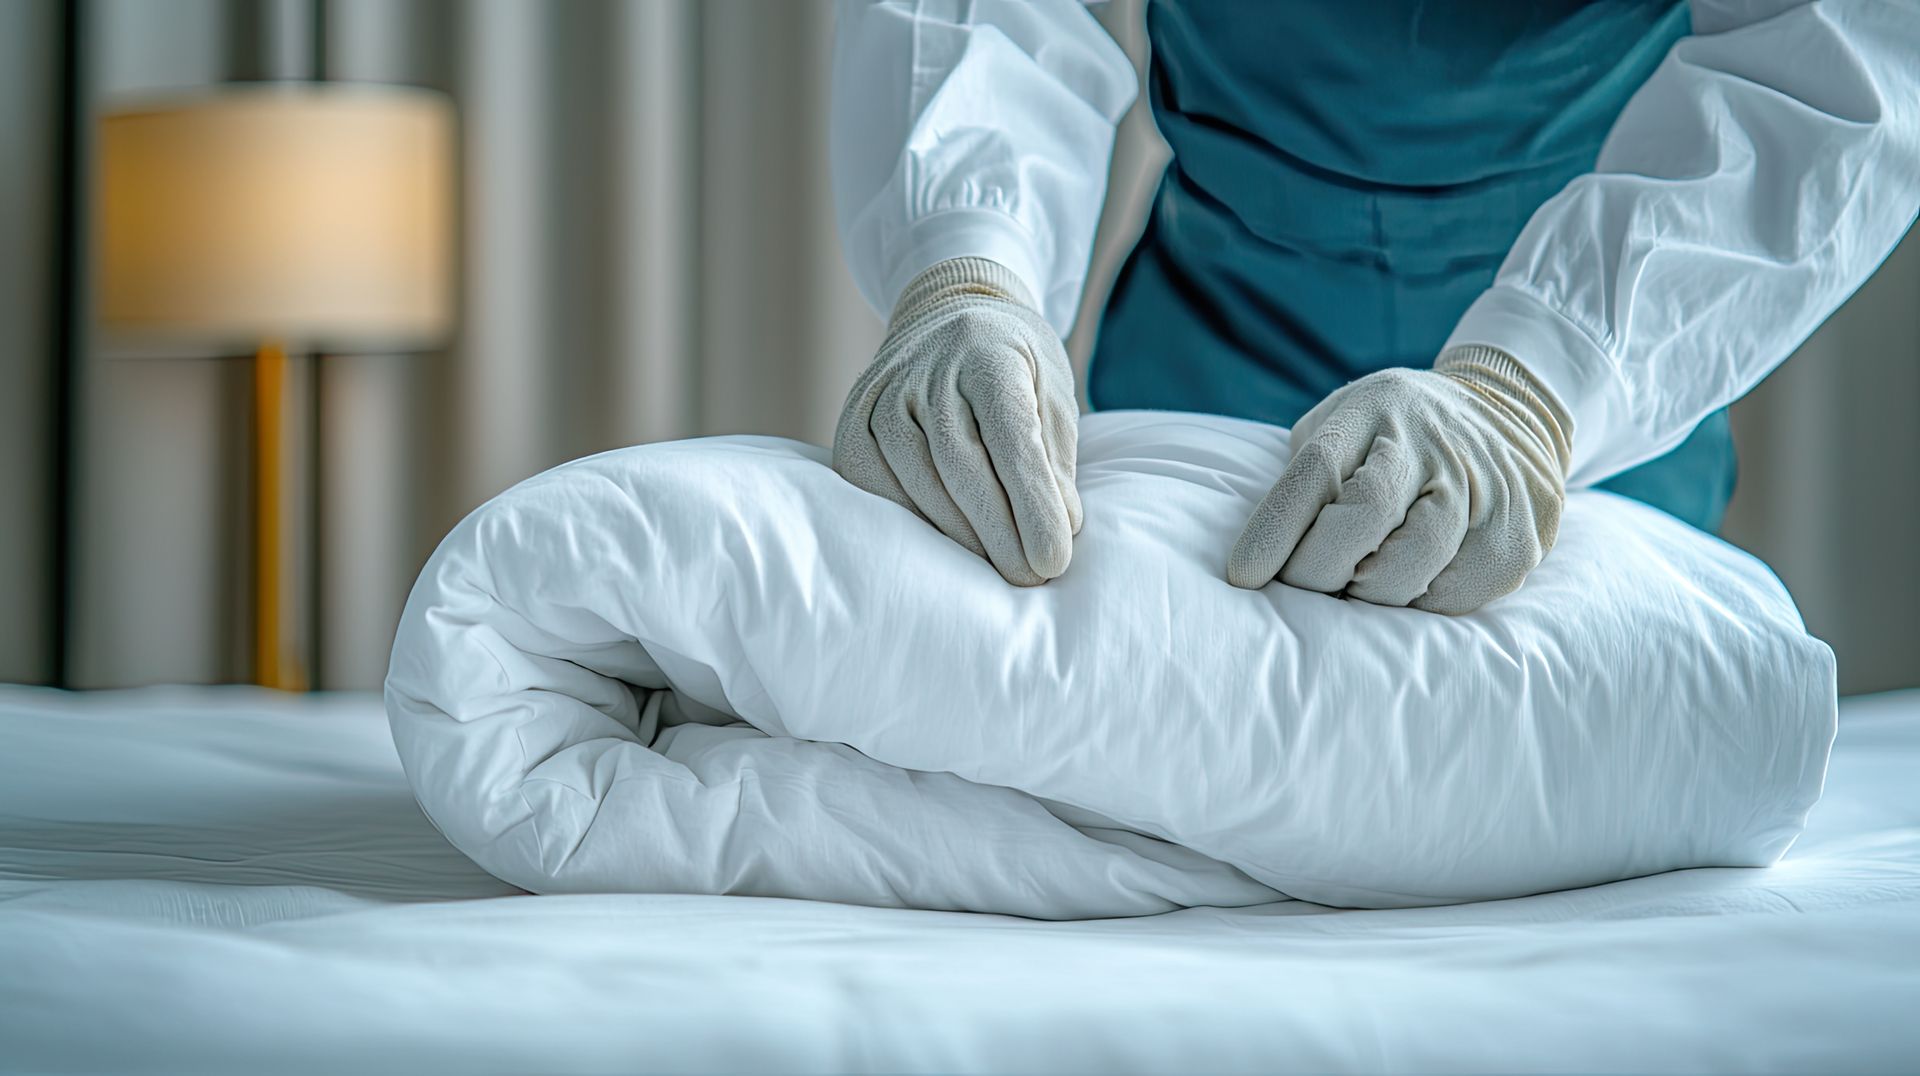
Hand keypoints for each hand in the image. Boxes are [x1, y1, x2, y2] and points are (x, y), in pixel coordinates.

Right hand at [833, 258, 1081, 585]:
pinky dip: (911, 525)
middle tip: (1030, 579)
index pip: (1012, 439)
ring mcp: (882, 396)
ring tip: (995, 572)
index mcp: (988, 356)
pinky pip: (876, 489)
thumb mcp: (1051, 394)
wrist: (945, 318)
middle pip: (961, 467)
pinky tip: (941, 548)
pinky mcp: (854, 425)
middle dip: (998, 535)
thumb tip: (1060, 529)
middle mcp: (928, 371)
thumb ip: (1055, 459)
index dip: (1034, 506)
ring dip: (958, 540)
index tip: (1054, 561)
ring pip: (917, 483)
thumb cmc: (1014, 369)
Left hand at [1226, 346, 1572, 613]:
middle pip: (1366, 515)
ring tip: (1355, 588)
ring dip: (1368, 593)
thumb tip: (1260, 558)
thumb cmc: (1393, 436)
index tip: (1243, 576)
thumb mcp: (1342, 425)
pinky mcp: (1517, 535)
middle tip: (1304, 586)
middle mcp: (1431, 441)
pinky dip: (1416, 606)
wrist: (1512, 413)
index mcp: (1373, 410)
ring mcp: (1482, 486)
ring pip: (1412, 562)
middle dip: (1319, 567)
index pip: (1316, 470)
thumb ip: (1307, 475)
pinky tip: (1404, 591)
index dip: (1275, 529)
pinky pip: (1455, 595)